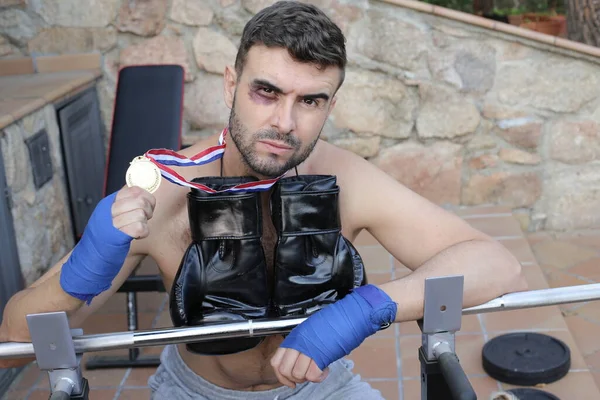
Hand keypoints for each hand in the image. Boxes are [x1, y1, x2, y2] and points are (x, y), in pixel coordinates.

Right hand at [60, 187, 155, 304]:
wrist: (90, 258)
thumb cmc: (104, 238)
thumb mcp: (111, 216)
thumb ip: (125, 205)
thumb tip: (144, 195)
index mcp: (109, 203)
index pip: (134, 189)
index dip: (146, 196)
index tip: (147, 205)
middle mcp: (108, 210)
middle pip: (140, 200)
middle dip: (149, 209)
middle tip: (145, 218)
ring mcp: (111, 223)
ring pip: (140, 213)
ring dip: (145, 222)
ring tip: (139, 227)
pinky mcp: (116, 237)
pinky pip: (139, 228)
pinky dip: (143, 232)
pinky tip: (137, 236)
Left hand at [271, 285, 396, 386]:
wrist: (350, 315)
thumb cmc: (336, 320)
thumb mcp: (312, 330)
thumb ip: (303, 344)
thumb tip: (300, 359)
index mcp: (295, 336)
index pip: (276, 361)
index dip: (281, 376)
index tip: (289, 381)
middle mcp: (298, 342)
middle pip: (284, 370)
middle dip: (294, 378)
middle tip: (306, 376)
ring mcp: (308, 348)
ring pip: (297, 373)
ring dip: (307, 378)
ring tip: (317, 371)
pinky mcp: (321, 355)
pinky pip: (312, 375)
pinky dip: (319, 377)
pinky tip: (325, 370)